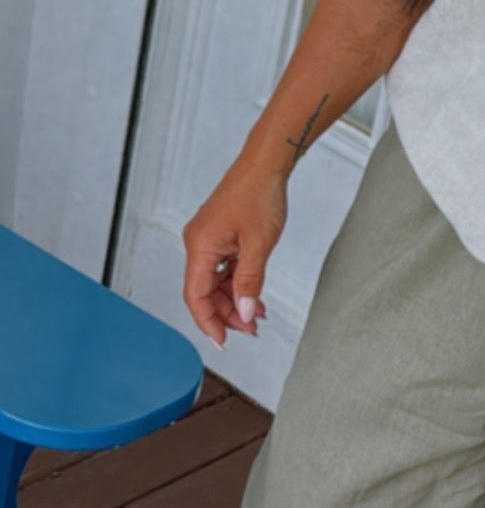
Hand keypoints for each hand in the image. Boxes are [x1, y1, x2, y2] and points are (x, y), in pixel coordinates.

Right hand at [182, 160, 287, 347]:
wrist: (266, 165)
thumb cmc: (259, 194)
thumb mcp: (259, 245)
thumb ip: (249, 282)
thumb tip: (243, 312)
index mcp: (200, 246)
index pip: (195, 296)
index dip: (208, 323)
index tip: (222, 342)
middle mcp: (198, 243)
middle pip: (205, 292)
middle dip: (227, 314)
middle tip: (252, 329)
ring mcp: (208, 239)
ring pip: (215, 282)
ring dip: (234, 300)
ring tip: (257, 315)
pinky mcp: (219, 236)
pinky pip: (223, 268)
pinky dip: (237, 284)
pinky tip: (253, 295)